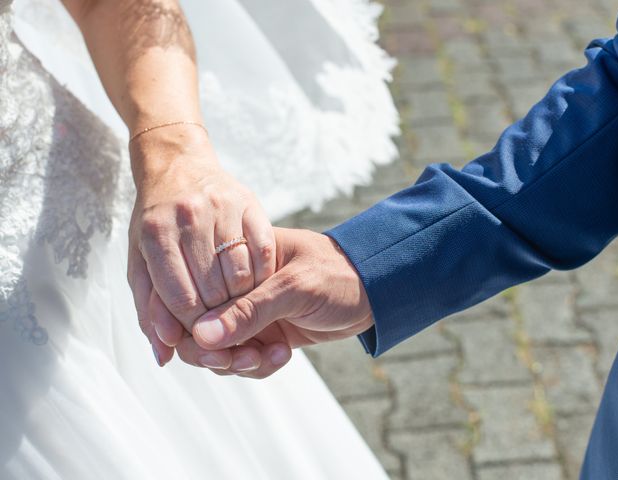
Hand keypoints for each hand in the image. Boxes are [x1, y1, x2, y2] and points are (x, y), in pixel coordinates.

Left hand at [127, 125, 275, 364]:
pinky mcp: (250, 203)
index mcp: (155, 234)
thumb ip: (150, 310)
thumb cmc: (156, 222)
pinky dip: (262, 276)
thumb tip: (165, 355)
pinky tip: (254, 282)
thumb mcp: (140, 262)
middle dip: (220, 317)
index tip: (202, 334)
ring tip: (237, 302)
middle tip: (223, 322)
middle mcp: (188, 217)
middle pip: (213, 292)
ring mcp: (222, 208)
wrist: (179, 165)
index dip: (194, 327)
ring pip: (242, 275)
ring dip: (243, 299)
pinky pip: (263, 253)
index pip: (181, 300)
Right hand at [173, 227, 373, 378]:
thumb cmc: (339, 275)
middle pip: (196, 326)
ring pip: (218, 349)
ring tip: (268, 356)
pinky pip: (244, 360)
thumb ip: (249, 311)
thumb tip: (200, 336)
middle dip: (212, 350)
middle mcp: (237, 287)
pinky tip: (283, 355)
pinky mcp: (264, 334)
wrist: (377, 292)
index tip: (192, 342)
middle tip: (236, 359)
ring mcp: (250, 313)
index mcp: (236, 259)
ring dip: (238, 362)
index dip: (180, 317)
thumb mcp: (295, 288)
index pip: (190, 288)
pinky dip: (259, 366)